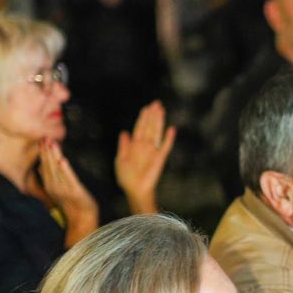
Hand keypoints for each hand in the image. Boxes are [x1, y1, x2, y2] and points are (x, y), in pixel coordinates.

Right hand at [38, 140, 99, 243]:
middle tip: (44, 137)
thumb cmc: (71, 204)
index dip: (42, 153)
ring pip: (57, 169)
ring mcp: (64, 189)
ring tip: (51, 143)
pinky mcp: (75, 191)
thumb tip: (39, 167)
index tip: (40, 140)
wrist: (82, 219)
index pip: (44, 166)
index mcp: (50, 185)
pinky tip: (62, 159)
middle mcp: (54, 186)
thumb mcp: (56, 189)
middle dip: (46, 151)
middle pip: (49, 166)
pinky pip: (69, 178)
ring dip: (54, 156)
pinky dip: (66, 169)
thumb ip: (48, 178)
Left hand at [115, 100, 175, 214]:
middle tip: (156, 103)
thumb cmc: (126, 177)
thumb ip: (123, 146)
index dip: (143, 117)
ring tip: (162, 110)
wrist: (135, 189)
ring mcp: (153, 151)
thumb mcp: (120, 160)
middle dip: (152, 115)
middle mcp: (145, 146)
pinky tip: (172, 129)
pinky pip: (165, 146)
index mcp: (135, 145)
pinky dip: (169, 138)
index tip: (146, 107)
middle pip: (150, 127)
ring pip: (157, 132)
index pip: (140, 128)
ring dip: (159, 121)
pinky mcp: (160, 158)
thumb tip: (124, 132)